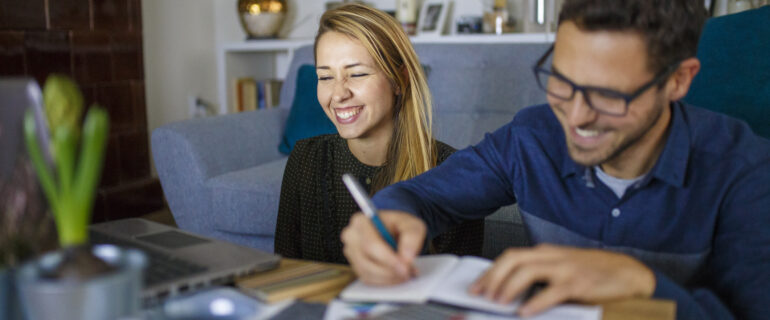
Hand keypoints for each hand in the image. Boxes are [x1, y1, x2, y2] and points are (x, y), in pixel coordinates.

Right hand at [341, 210, 425, 284]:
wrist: (393, 230)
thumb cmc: (399, 225)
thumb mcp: (411, 224)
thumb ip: (412, 237)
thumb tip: (407, 258)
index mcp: (361, 222)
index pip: (371, 245)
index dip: (388, 259)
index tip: (405, 268)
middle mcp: (351, 237)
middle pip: (367, 261)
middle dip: (389, 271)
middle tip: (408, 273)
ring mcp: (351, 253)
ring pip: (367, 273)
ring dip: (388, 278)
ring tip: (406, 273)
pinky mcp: (355, 266)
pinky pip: (368, 279)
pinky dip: (384, 281)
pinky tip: (396, 275)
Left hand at [469, 244, 655, 316]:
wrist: (628, 273)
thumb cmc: (593, 274)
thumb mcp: (562, 271)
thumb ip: (539, 279)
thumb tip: (510, 294)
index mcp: (545, 253)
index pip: (510, 257)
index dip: (490, 271)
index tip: (476, 286)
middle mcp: (552, 257)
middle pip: (513, 259)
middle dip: (493, 277)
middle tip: (481, 294)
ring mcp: (565, 268)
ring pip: (528, 271)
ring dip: (509, 287)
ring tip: (498, 302)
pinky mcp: (578, 282)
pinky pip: (552, 291)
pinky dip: (536, 301)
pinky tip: (525, 311)